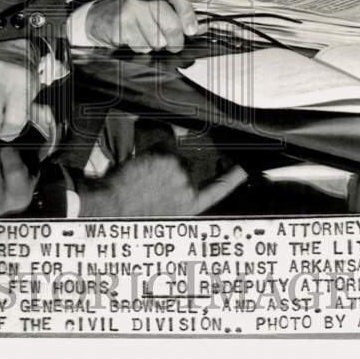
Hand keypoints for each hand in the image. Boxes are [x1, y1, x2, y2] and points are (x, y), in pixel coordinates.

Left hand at [77, 155, 246, 216]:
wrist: (111, 209)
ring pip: (171, 154)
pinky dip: (149, 151)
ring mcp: (180, 173)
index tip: (248, 166)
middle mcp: (190, 189)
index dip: (235, 176)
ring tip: (140, 176)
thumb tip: (181, 177)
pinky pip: (161, 145)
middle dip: (168, 167)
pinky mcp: (167, 159)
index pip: (220, 188)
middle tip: (147, 181)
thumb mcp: (160, 211)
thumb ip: (175, 197)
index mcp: (190, 205)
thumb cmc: (130, 214)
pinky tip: (139, 165)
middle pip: (185, 165)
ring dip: (158, 159)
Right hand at [85, 0, 198, 52]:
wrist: (98, 17)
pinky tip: (133, 40)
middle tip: (175, 46)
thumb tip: (197, 29)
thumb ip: (175, 16)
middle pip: (170, 23)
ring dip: (155, 45)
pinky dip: (141, 48)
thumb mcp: (152, 10)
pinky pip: (140, 45)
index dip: (188, 14)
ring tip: (147, 39)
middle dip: (175, 40)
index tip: (191, 30)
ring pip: (156, 38)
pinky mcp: (121, 23)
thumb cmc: (129, 15)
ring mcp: (132, 8)